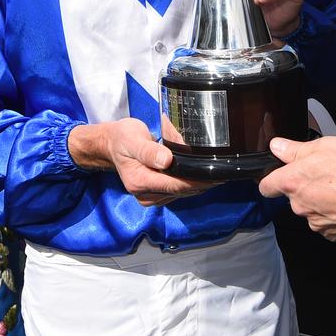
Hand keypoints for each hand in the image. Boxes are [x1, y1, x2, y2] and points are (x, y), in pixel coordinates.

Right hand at [69, 118, 212, 206]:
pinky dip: (190, 184)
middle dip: (202, 183)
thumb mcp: (132, 138)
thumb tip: (166, 161)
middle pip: (181, 191)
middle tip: (223, 171)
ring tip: (215, 172)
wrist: (112, 145)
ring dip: (198, 184)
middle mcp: (146, 194)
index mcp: (140, 181)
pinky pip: (178, 192)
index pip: (175, 185)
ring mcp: (151, 196)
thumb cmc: (123, 139)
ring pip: (181, 193)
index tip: (215, 176)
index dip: (197, 181)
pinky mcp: (156, 195)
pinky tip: (200, 175)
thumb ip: (149, 150)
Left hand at [258, 135, 335, 240]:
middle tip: (325, 174)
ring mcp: (315, 222)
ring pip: (310, 209)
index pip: (267, 187)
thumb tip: (277, 146)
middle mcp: (299, 205)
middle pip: (293, 197)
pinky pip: (326, 222)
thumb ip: (295, 149)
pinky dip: (333, 214)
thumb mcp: (323, 145)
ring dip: (320, 200)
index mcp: (293, 182)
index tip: (279, 176)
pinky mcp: (332, 234)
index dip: (271, 180)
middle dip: (304, 187)